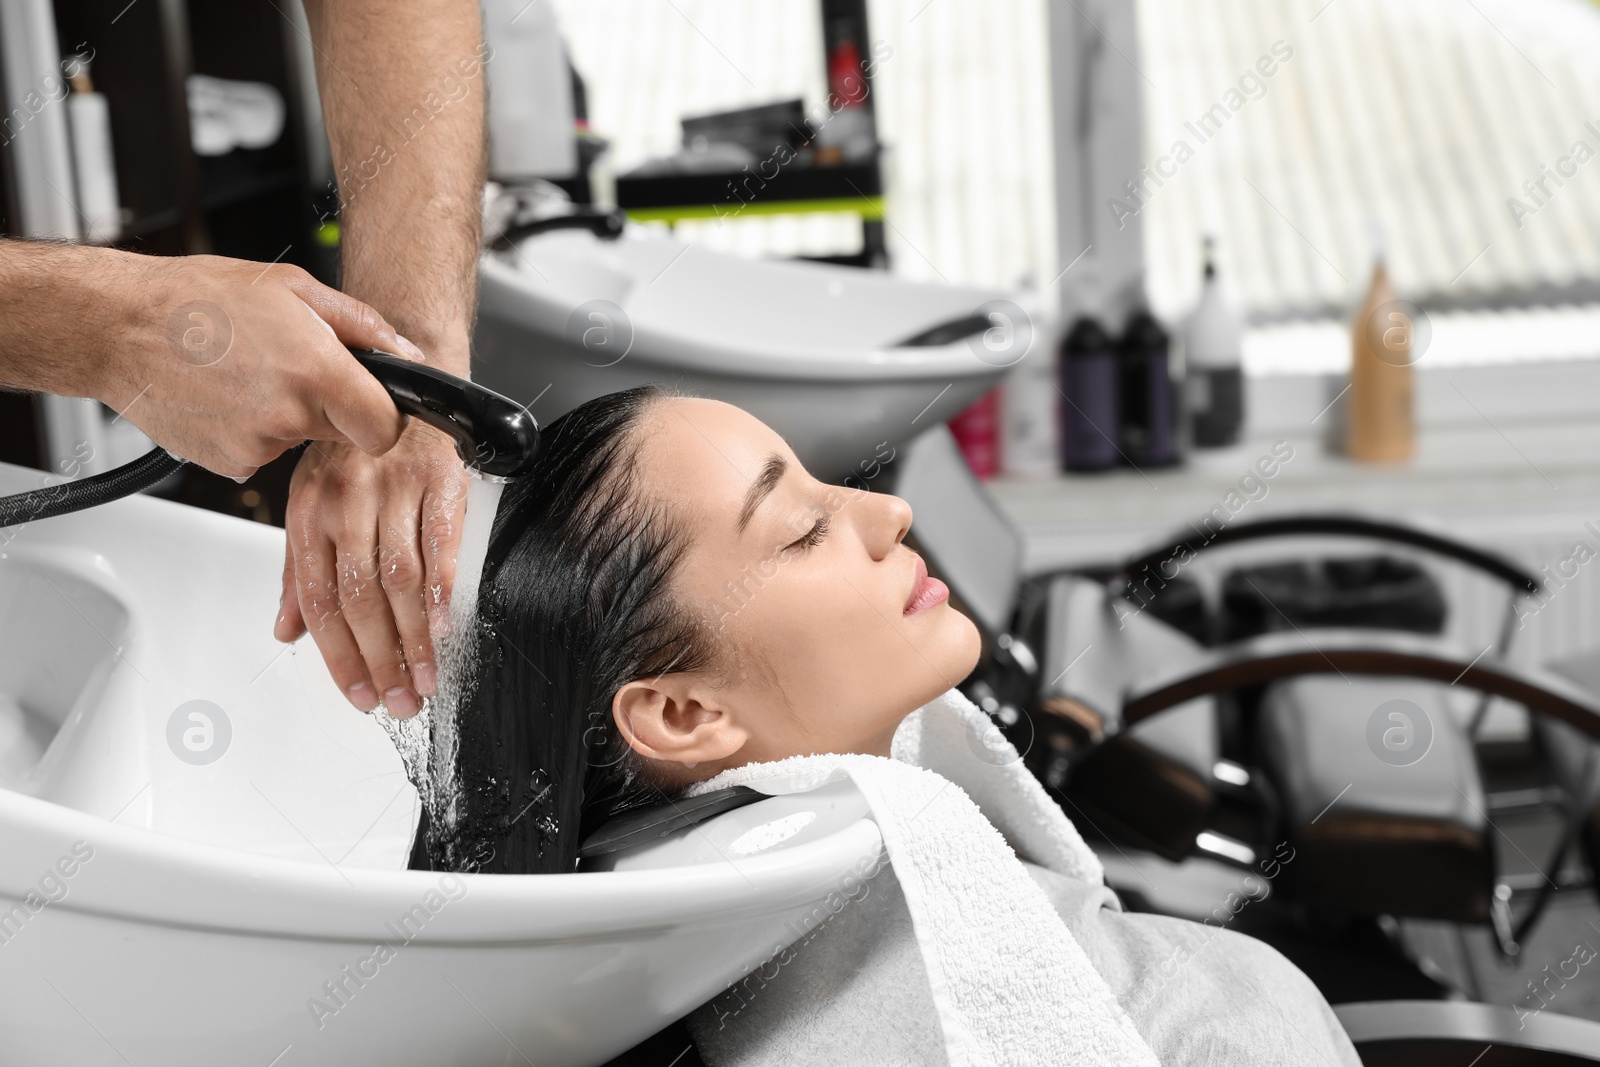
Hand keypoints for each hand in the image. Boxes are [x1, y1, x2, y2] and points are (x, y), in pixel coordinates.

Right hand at [98, 252, 413, 477]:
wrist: (119, 326)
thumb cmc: (197, 299)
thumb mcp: (292, 287)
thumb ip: (361, 324)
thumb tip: (405, 350)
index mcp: (317, 372)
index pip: (388, 429)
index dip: (388, 417)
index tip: (377, 403)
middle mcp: (289, 416)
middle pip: (347, 435)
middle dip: (336, 407)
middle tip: (297, 369)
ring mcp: (256, 446)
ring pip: (301, 440)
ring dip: (289, 413)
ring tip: (250, 372)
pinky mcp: (228, 463)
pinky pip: (263, 451)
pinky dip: (253, 428)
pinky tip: (227, 394)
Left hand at [275, 420, 467, 715]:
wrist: (399, 377)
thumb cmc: (355, 444)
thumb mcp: (312, 498)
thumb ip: (300, 570)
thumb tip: (287, 631)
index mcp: (310, 512)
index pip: (320, 600)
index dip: (340, 656)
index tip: (360, 694)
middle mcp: (346, 500)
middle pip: (361, 598)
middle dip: (381, 660)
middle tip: (399, 700)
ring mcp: (393, 488)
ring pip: (400, 579)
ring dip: (414, 638)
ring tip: (425, 678)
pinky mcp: (438, 477)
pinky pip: (440, 541)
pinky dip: (442, 588)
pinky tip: (443, 625)